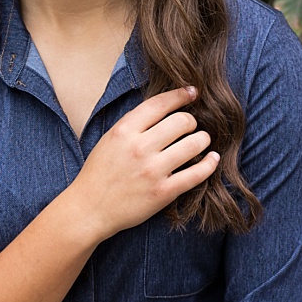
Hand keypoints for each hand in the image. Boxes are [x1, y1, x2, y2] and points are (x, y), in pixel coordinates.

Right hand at [65, 85, 219, 237]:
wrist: (89, 209)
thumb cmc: (99, 173)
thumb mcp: (110, 139)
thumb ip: (135, 124)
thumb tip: (166, 107)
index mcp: (124, 131)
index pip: (160, 104)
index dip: (181, 95)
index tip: (192, 93)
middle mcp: (139, 148)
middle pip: (182, 121)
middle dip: (191, 122)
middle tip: (191, 127)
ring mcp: (152, 171)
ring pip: (194, 144)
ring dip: (203, 139)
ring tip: (201, 141)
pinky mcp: (163, 192)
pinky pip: (197, 174)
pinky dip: (209, 164)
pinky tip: (212, 159)